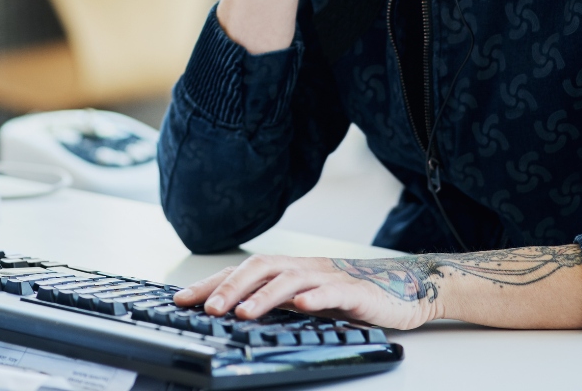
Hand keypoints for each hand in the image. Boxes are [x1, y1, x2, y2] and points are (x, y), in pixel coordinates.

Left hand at [171, 254, 442, 330]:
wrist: (400, 290)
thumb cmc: (346, 296)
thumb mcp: (303, 300)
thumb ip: (273, 302)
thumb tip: (228, 313)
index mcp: (288, 269)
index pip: (242, 271)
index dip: (212, 283)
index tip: (182, 299)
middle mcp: (305, 268)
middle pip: (262, 267)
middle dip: (231, 287)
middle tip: (208, 308)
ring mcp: (330, 277)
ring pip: (292, 279)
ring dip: (265, 295)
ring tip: (244, 311)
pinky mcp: (357, 292)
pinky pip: (334, 291)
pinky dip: (316, 296)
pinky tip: (302, 305)